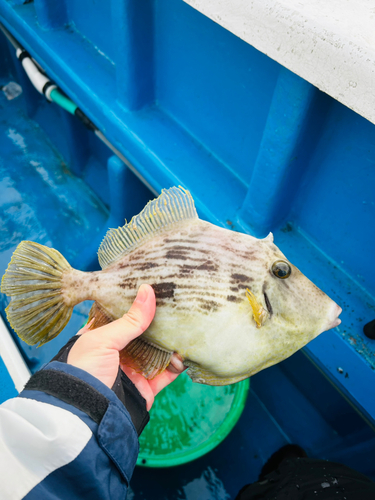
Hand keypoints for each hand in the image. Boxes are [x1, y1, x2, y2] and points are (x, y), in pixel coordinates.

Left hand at [67, 284, 184, 409]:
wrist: (89, 415)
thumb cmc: (86, 371)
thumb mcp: (104, 340)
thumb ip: (130, 320)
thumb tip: (148, 291)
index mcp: (101, 337)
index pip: (120, 314)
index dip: (135, 302)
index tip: (153, 287)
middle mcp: (117, 351)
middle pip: (143, 331)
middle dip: (158, 320)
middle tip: (175, 303)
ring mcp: (133, 369)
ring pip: (158, 350)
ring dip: (171, 340)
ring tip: (185, 325)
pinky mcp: (146, 386)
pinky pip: (166, 372)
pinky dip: (177, 364)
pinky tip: (186, 352)